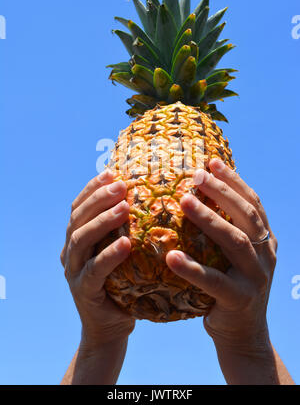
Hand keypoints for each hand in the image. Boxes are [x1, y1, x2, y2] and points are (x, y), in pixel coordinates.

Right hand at [60, 170, 134, 349]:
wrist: (111, 328)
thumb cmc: (123, 285)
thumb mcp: (121, 254)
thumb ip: (124, 230)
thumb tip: (151, 199)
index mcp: (77, 239)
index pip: (79, 206)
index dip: (92, 188)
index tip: (111, 172)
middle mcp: (70, 252)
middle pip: (78, 217)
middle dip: (98, 198)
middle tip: (121, 185)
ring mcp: (74, 271)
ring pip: (81, 239)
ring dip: (102, 220)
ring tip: (124, 207)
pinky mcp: (84, 291)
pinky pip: (95, 270)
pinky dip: (109, 254)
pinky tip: (125, 243)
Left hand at [166, 158, 276, 351]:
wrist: (242, 334)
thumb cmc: (228, 287)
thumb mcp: (232, 257)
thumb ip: (224, 231)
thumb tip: (191, 197)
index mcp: (264, 240)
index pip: (253, 203)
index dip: (234, 181)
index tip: (212, 162)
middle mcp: (265, 254)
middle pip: (247, 215)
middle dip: (223, 191)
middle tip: (197, 174)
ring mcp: (256, 277)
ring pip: (235, 241)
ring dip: (209, 219)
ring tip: (184, 201)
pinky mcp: (240, 300)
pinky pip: (214, 281)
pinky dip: (193, 268)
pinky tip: (172, 256)